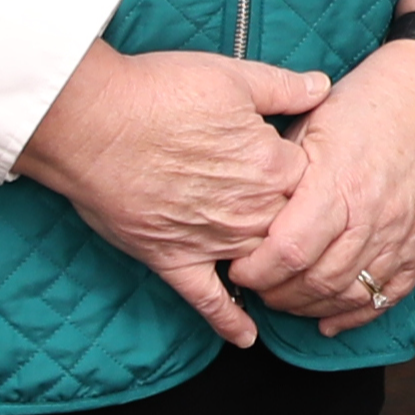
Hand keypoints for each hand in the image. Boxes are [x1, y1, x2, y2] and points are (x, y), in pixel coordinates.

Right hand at [14, 41, 329, 345]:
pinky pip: (208, 301)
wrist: (92, 120)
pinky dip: (228, 322)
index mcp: (273, 167)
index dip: (313, 176)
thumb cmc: (159, 92)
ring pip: (260, 266)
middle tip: (304, 226)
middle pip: (293, 229)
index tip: (310, 173)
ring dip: (275, 273)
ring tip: (288, 278)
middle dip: (300, 228)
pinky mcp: (173, 259)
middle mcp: (250, 212)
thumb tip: (322, 87)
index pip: (315, 183)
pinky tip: (245, 338)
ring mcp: (212, 241)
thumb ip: (284, 86)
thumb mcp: (234, 76)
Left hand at [230, 41, 414, 327]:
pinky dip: (356, 314)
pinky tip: (331, 318)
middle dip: (277, 293)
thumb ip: (284, 172)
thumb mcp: (313, 122)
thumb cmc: (372, 100)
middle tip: (258, 286)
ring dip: (311, 306)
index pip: (287, 251)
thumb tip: (250, 210)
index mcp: (338, 183)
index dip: (256, 270)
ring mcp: (403, 235)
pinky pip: (389, 295)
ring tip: (289, 298)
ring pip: (349, 295)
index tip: (239, 266)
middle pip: (316, 281)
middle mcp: (373, 216)